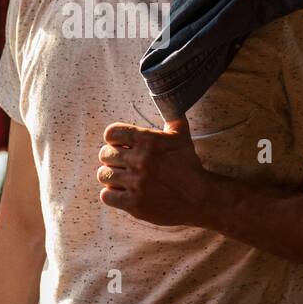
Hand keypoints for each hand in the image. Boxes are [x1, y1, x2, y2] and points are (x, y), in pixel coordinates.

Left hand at [96, 116, 214, 225]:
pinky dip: (111, 194)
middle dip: (111, 159)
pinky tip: (122, 192)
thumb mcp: (182, 136)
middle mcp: (139, 160)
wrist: (199, 198)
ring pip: (103, 175)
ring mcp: (136, 183)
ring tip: (121, 178)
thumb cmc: (189, 166)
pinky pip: (106, 196)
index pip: (111, 133)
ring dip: (110, 176)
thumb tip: (170, 100)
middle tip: (121, 164)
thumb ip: (172, 118)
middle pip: (104, 155)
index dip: (113, 139)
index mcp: (147, 141)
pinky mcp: (134, 203)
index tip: (120, 145)